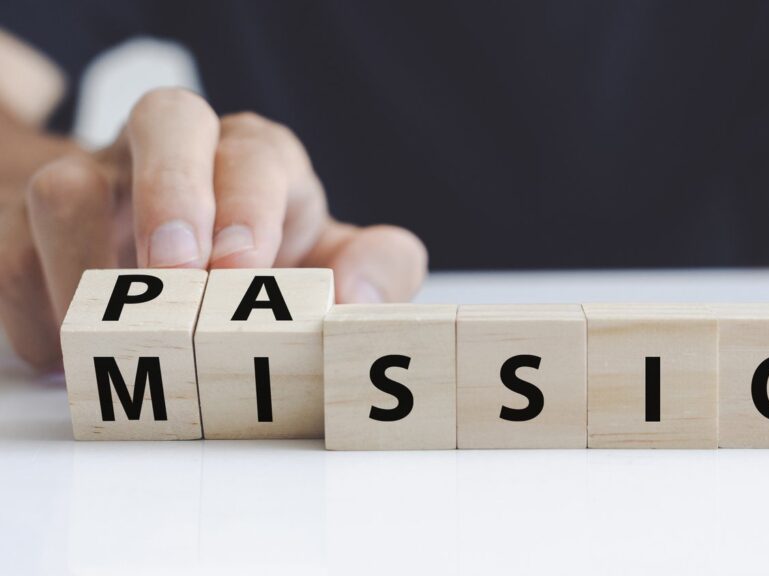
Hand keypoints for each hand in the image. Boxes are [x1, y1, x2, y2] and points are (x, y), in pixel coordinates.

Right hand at [0, 88, 426, 370]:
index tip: (245, 267)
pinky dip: (36, 316)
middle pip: (167, 118)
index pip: (258, 150)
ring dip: (84, 267)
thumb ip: (377, 269)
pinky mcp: (32, 230)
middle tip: (180, 272)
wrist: (167, 261)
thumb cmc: (267, 264)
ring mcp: (98, 187)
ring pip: (67, 185)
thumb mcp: (334, 264)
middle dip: (172, 193)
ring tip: (113, 340)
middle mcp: (177, 157)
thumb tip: (358, 298)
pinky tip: (71, 356)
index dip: (250, 202)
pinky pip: (9, 258)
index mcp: (255, 159)